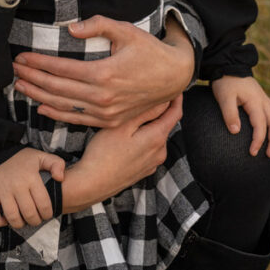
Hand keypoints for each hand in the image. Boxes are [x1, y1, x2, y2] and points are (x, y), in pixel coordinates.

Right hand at [0, 148, 64, 228]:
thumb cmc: (18, 158)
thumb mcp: (39, 156)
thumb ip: (56, 163)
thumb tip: (60, 179)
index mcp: (31, 177)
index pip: (44, 204)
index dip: (47, 214)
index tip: (46, 214)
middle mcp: (17, 185)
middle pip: (29, 214)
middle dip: (35, 221)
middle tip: (35, 218)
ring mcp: (2, 190)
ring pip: (13, 217)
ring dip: (20, 224)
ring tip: (23, 220)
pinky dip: (0, 222)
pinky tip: (5, 219)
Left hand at [12, 15, 193, 127]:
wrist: (174, 76)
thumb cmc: (149, 50)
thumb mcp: (126, 31)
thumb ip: (98, 26)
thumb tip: (70, 29)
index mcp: (104, 74)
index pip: (61, 69)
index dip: (38, 63)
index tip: (21, 58)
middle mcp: (102, 97)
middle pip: (57, 89)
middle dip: (32, 79)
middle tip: (13, 71)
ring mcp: (106, 113)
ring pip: (63, 106)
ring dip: (39, 97)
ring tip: (20, 87)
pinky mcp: (110, 121)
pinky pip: (78, 119)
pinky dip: (57, 114)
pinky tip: (41, 108)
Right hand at [62, 95, 182, 212]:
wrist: (93, 184)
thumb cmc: (104, 152)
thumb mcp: (122, 125)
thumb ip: (145, 112)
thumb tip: (164, 99)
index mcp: (157, 138)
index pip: (175, 114)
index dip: (176, 98)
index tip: (174, 86)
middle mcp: (160, 152)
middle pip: (164, 124)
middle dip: (159, 111)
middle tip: (145, 97)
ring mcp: (153, 163)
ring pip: (155, 136)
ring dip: (149, 126)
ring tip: (133, 117)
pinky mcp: (144, 170)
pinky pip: (149, 149)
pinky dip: (144, 139)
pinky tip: (128, 138)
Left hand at [211, 75, 269, 157]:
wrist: (229, 66)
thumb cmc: (225, 83)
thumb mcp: (224, 97)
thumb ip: (229, 114)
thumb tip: (236, 132)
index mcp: (255, 102)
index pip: (261, 125)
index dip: (258, 140)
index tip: (253, 152)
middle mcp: (264, 101)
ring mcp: (265, 99)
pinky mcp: (263, 98)